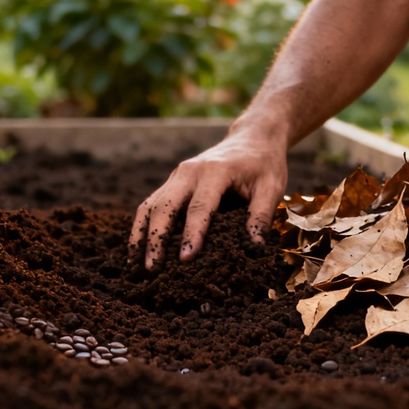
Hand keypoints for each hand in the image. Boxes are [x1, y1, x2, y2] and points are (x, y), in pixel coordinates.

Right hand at [130, 130, 287, 268]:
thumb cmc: (263, 164)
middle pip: (165, 206)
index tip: (185, 258)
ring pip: (150, 205)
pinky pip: (150, 204)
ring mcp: (177, 176)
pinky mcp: (172, 182)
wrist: (252, 138)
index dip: (191, 234)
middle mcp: (189, 172)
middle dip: (156, 238)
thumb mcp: (271, 187)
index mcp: (215, 172)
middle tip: (152, 269)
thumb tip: (253, 246)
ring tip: (137, 264)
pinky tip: (137, 249)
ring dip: (142, 234)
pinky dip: (141, 226)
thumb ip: (261, 215)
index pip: (200, 207)